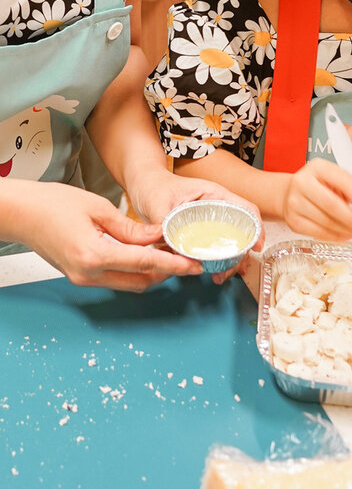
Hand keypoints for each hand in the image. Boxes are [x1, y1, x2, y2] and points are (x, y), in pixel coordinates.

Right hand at [18, 183, 202, 292]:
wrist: (20, 214)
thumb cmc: (52, 204)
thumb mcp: (98, 209)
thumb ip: (131, 228)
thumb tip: (158, 236)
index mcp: (95, 256)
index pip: (146, 264)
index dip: (174, 265)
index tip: (194, 264)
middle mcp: (89, 274)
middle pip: (141, 281)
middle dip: (167, 272)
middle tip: (187, 257)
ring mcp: (83, 279)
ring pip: (129, 283)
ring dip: (152, 272)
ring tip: (170, 253)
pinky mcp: (81, 276)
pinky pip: (115, 278)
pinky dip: (134, 270)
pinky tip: (145, 254)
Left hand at [127, 169, 264, 285]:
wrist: (145, 185)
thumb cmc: (154, 187)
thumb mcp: (157, 203)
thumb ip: (164, 224)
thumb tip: (172, 247)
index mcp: (214, 194)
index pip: (245, 209)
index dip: (256, 227)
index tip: (256, 247)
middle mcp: (217, 207)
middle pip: (241, 230)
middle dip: (242, 253)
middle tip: (233, 271)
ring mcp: (211, 219)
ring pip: (230, 241)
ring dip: (231, 260)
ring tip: (220, 276)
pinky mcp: (203, 230)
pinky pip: (216, 246)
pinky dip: (219, 260)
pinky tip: (215, 272)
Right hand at [282, 158, 351, 240]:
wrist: (291, 192)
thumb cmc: (319, 185)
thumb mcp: (339, 180)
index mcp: (318, 167)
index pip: (342, 181)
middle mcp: (302, 182)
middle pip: (331, 204)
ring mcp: (294, 202)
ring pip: (325, 221)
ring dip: (346, 229)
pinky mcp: (292, 220)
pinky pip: (317, 232)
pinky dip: (334, 237)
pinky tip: (344, 234)